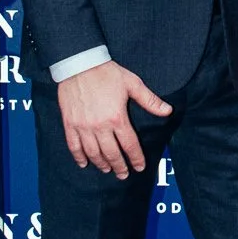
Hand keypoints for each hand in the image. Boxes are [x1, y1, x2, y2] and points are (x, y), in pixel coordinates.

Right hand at [56, 60, 171, 177]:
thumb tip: (168, 111)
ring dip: (101, 164)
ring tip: (107, 170)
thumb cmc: (107, 73)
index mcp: (117, 118)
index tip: (139, 167)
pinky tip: (84, 164)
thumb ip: (150, 100)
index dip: (136, 159)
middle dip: (119, 167)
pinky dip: (79, 157)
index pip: (129, 145)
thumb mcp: (132, 84)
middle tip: (123, 175)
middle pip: (111, 154)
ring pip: (93, 153)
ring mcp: (83, 126)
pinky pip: (74, 146)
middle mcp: (100, 126)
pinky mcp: (69, 124)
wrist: (79, 64)